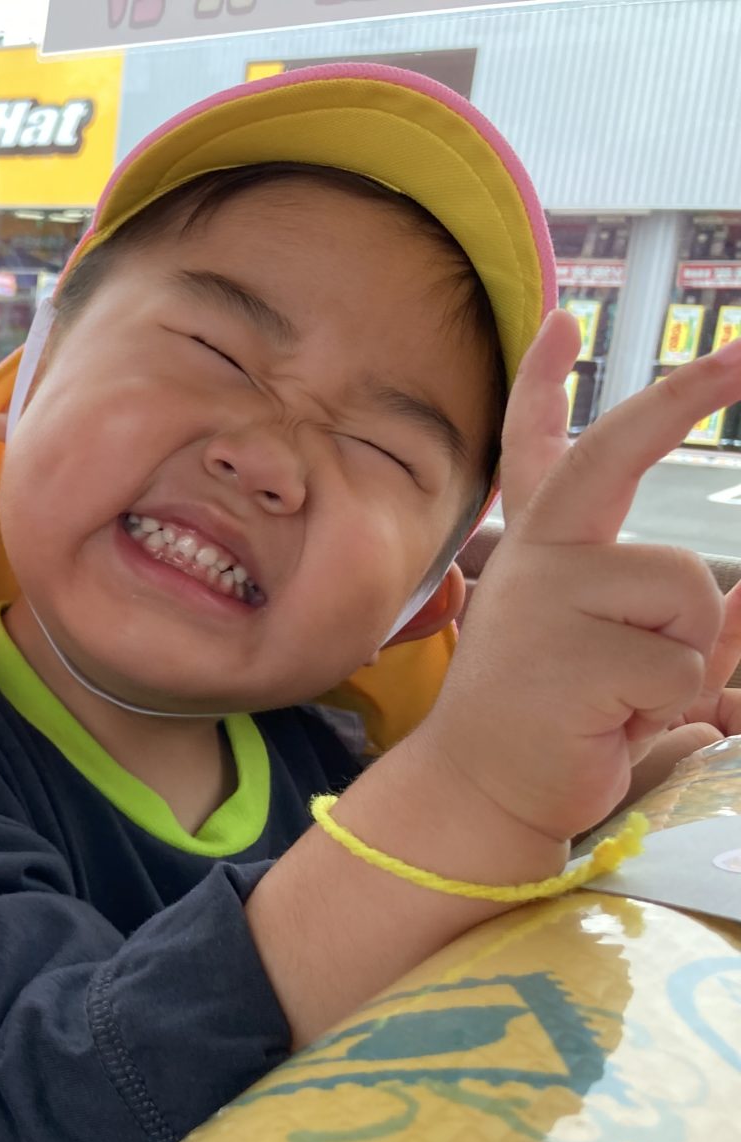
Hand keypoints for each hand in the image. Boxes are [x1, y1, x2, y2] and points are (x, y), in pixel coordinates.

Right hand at [415, 311, 740, 843]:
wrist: (486, 791)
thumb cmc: (560, 721)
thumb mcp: (629, 656)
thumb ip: (687, 620)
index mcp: (543, 549)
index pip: (541, 449)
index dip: (543, 382)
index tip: (561, 319)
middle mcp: (538, 557)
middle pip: (612, 455)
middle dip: (679, 397)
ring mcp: (547, 599)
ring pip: (685, 592)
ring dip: (683, 655)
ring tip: (622, 695)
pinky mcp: (570, 654)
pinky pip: (681, 662)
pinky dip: (667, 701)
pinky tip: (609, 720)